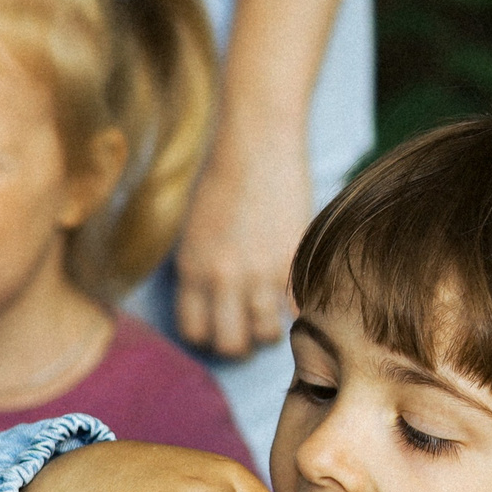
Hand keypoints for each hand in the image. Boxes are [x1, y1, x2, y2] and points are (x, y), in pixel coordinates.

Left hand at [174, 135, 310, 359]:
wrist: (256, 145)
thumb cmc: (222, 180)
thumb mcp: (195, 231)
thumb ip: (201, 271)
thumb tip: (214, 305)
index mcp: (192, 269)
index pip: (194, 332)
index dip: (208, 337)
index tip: (219, 328)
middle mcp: (223, 278)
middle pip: (230, 345)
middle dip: (240, 346)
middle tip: (249, 331)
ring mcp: (260, 273)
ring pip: (266, 336)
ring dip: (271, 331)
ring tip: (273, 315)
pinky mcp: (293, 262)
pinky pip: (298, 310)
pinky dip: (299, 311)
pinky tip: (297, 298)